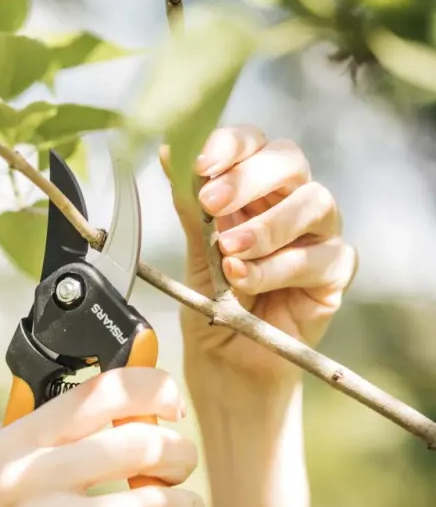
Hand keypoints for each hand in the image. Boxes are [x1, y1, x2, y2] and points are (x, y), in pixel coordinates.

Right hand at [0, 368, 217, 506]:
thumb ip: (22, 438)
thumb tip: (78, 407)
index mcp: (13, 443)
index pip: (100, 391)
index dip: (153, 388)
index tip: (170, 404)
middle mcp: (31, 476)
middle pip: (140, 442)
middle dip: (179, 453)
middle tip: (180, 468)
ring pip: (154, 506)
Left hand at [160, 125, 357, 383]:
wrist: (225, 362)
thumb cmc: (213, 304)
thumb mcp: (196, 253)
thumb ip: (191, 208)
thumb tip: (169, 153)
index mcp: (255, 190)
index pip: (254, 144)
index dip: (231, 145)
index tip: (199, 162)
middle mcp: (291, 203)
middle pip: (289, 162)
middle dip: (248, 179)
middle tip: (211, 204)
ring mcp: (319, 235)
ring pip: (314, 203)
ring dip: (266, 227)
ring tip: (229, 253)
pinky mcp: (335, 272)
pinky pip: (320, 257)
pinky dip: (278, 268)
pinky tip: (245, 281)